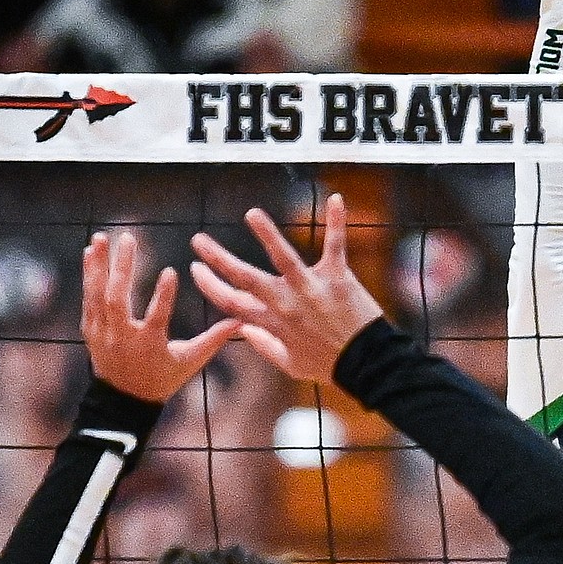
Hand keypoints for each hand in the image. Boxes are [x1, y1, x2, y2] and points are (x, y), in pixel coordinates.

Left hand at [81, 230, 238, 402]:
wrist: (124, 400)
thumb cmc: (162, 378)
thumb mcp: (190, 362)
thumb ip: (213, 340)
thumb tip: (240, 320)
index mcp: (149, 345)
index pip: (157, 318)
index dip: (164, 295)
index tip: (170, 271)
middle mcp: (122, 338)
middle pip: (118, 300)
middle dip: (122, 268)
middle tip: (128, 238)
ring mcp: (103, 333)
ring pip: (98, 295)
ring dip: (98, 265)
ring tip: (100, 237)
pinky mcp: (91, 330)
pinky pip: (88, 299)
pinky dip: (88, 276)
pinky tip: (89, 253)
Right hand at [190, 193, 382, 383]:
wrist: (367, 365)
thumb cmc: (329, 365)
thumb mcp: (291, 365)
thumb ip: (264, 346)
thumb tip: (243, 330)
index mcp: (273, 323)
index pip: (232, 302)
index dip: (210, 285)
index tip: (195, 268)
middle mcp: (287, 304)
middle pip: (246, 278)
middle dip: (219, 258)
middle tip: (199, 240)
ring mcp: (311, 289)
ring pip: (284, 258)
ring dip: (267, 234)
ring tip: (251, 214)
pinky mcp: (338, 278)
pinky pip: (335, 245)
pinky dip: (336, 221)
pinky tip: (336, 198)